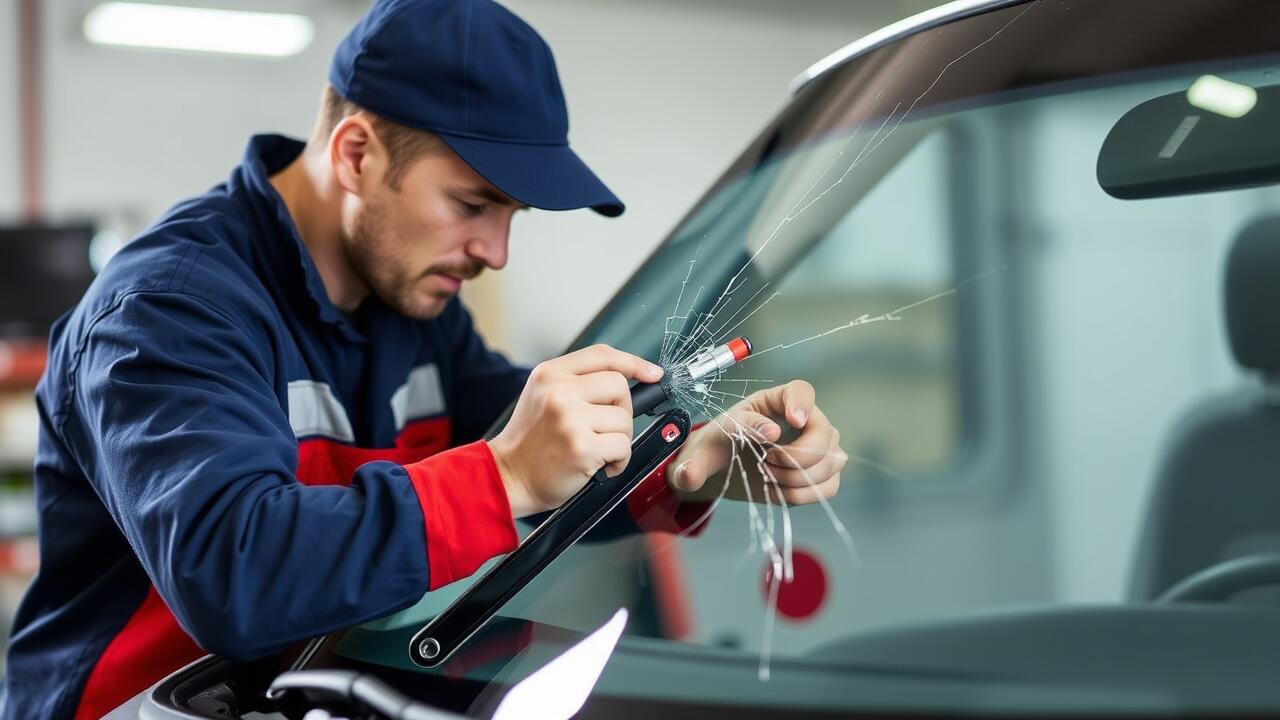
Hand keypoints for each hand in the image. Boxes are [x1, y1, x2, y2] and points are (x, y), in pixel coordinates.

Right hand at [488, 344, 662, 516]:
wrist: (507, 476)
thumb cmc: (530, 442)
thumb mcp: (543, 396)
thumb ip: (577, 383)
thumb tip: (630, 378)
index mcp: (550, 374)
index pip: (602, 355)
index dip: (633, 362)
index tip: (652, 373)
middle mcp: (559, 392)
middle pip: (620, 386)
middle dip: (622, 410)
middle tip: (606, 429)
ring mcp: (570, 419)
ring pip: (624, 420)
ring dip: (619, 440)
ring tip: (597, 450)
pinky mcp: (582, 447)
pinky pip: (623, 447)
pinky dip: (618, 461)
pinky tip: (600, 465)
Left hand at [668, 380, 844, 505]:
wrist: (720, 472)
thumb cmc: (714, 449)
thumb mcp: (703, 448)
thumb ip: (719, 444)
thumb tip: (761, 436)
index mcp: (774, 402)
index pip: (801, 391)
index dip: (802, 403)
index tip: (792, 421)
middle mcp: (803, 420)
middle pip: (825, 431)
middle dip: (797, 455)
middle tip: (767, 463)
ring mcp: (817, 447)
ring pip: (832, 460)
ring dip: (799, 477)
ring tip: (768, 477)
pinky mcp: (820, 474)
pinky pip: (829, 486)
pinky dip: (805, 495)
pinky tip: (780, 492)